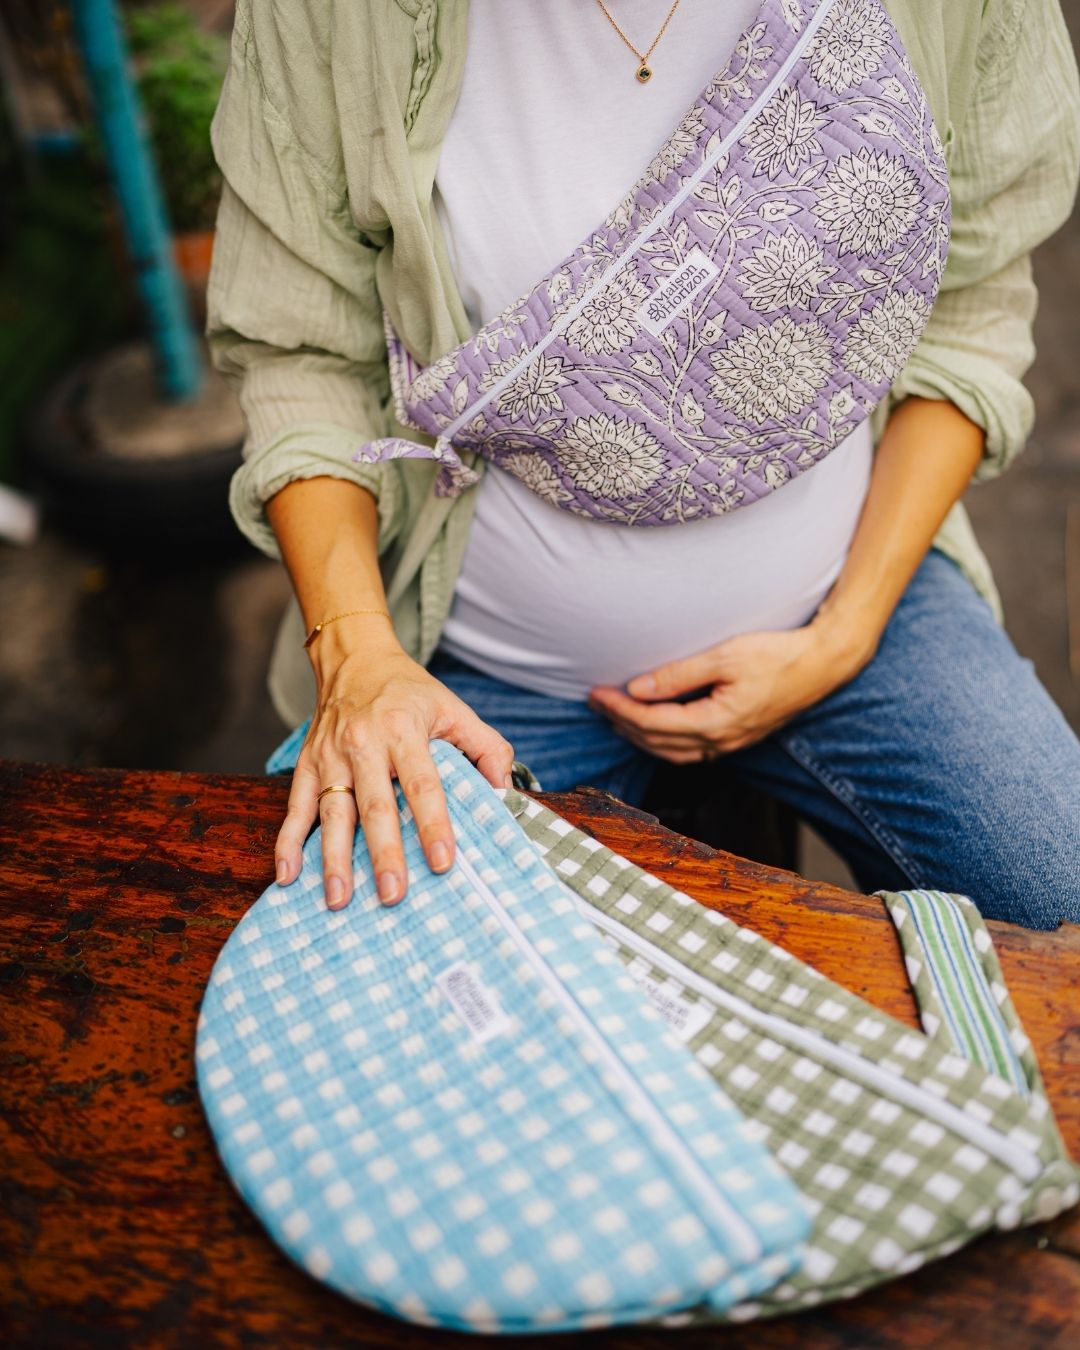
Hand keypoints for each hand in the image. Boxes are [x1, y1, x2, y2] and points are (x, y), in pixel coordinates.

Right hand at [274, 626, 513, 909]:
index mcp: (403, 729)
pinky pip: (295, 807)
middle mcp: (363, 744)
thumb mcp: (453, 708)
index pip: (423, 784)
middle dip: (383, 854)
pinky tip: (287, 875)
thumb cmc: (408, 690)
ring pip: (331, 813)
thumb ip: (486, 747)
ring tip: (340, 899)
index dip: (433, 824)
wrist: (354, 658)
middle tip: (393, 895)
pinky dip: (288, 842)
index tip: (442, 862)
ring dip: (334, 859)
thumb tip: (505, 791)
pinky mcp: (306, 764)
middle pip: (374, 806)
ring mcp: (330, 756)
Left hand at [587, 620, 871, 762]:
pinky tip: (653, 726)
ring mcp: (730, 743)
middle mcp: (721, 741)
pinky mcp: (737, 737)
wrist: (824, 663)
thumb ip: (679, 675)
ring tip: (616, 715)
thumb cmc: (779, 654)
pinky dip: (663, 741)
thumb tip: (638, 688)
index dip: (620, 709)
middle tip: (596, 701)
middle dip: (623, 723)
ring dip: (640, 735)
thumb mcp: (725, 656)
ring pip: (673, 752)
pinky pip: (690, 750)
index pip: (653, 722)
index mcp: (716, 722)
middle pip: (657, 742)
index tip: (597, 693)